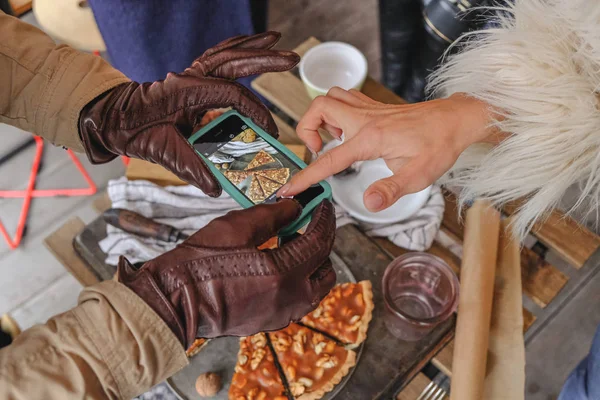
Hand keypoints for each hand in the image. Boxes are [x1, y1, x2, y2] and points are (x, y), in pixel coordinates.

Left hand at [78, 32, 298, 196]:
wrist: (112, 119)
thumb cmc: (134, 132)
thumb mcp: (164, 153)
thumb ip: (192, 168)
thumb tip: (216, 188)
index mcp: (186, 92)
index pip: (231, 95)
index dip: (255, 111)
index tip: (269, 130)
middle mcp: (190, 77)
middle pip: (234, 62)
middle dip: (265, 59)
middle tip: (292, 58)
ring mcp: (190, 73)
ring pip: (227, 53)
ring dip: (253, 47)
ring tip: (278, 40)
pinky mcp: (191, 77)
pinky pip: (216, 57)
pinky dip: (234, 49)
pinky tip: (248, 45)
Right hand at [118, 199, 335, 348]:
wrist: (172, 301)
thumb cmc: (198, 263)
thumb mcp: (236, 227)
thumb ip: (273, 215)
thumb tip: (296, 207)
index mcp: (283, 274)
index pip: (320, 242)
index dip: (325, 219)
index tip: (323, 206)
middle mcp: (288, 300)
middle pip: (326, 271)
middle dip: (323, 247)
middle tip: (307, 227)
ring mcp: (279, 315)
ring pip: (314, 290)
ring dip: (310, 266)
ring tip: (287, 245)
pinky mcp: (268, 323)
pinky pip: (295, 301)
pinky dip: (296, 282)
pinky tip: (275, 266)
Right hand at [278, 89, 494, 211]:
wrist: (457, 120)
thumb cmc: (439, 145)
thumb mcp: (419, 175)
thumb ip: (391, 189)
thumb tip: (369, 203)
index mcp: (371, 139)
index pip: (329, 159)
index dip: (306, 176)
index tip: (288, 188)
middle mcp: (365, 118)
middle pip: (319, 107)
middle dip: (307, 129)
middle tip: (318, 151)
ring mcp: (370, 109)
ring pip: (330, 97)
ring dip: (321, 117)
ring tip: (331, 140)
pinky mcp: (375, 107)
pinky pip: (345, 98)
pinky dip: (336, 111)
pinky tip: (347, 130)